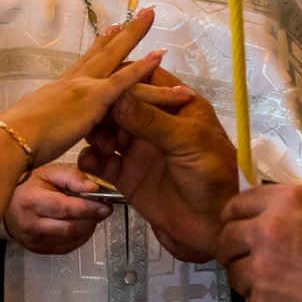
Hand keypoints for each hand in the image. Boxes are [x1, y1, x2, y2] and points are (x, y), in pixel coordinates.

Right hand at [0, 10, 165, 163]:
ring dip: (135, 38)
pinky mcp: (92, 100)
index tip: (111, 29)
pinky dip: (142, 69)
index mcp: (61, 90)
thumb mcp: (34, 129)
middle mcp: (73, 82)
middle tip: (140, 13)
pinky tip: (158, 57)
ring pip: (116, 60)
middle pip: (103, 53)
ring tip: (151, 17)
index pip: (84, 64)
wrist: (7, 142)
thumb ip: (44, 124)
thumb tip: (39, 125)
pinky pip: (123, 82)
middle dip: (122, 34)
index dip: (99, 46)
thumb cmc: (14, 141)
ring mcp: (84, 88)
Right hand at [4, 164, 113, 254]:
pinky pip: (67, 247)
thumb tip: (93, 189)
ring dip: (88, 228)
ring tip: (92, 215)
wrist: (7, 206)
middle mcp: (31, 225)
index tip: (106, 206)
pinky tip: (81, 224)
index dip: (88, 209)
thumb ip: (71, 177)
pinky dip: (80, 236)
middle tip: (103, 209)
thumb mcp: (48, 172)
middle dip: (91, 219)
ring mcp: (34, 241)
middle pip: (70, 228)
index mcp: (31, 202)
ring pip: (71, 239)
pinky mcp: (39, 250)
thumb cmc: (28, 186)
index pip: (64, 209)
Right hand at [83, 73, 239, 262]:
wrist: (211, 226)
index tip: (102, 82)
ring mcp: (137, 148)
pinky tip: (93, 163)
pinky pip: (99, 161)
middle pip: (118, 103)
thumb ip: (151, 120)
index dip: (124, 76)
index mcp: (175, 105)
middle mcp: (153, 122)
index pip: (146, 77)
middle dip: (104, 108)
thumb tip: (116, 97)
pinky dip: (90, 159)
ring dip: (97, 133)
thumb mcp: (187, 142)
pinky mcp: (125, 174)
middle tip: (96, 119)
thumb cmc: (211, 176)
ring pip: (105, 130)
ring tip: (105, 146)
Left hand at [215, 186, 301, 301]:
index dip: (235, 217)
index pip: (238, 204)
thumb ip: (296, 213)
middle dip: (234, 249)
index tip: (236, 226)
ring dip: (251, 280)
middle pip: (226, 240)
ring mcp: (259, 274)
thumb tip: (277, 218)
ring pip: (236, 276)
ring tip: (280, 286)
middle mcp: (264, 233)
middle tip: (249, 259)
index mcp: (285, 204)